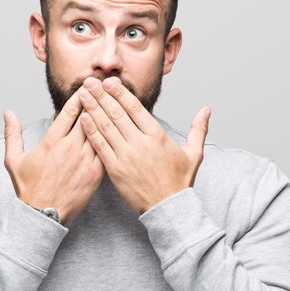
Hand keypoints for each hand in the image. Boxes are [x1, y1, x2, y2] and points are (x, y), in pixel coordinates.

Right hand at [4, 91, 103, 223]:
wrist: (43, 216)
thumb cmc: (28, 188)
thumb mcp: (13, 160)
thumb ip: (12, 134)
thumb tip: (8, 113)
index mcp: (51, 142)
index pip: (69, 111)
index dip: (80, 96)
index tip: (86, 86)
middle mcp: (69, 148)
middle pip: (88, 117)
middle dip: (95, 100)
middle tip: (103, 87)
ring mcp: (84, 161)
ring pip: (100, 132)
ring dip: (106, 117)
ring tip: (113, 103)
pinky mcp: (95, 173)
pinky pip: (105, 150)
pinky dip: (110, 138)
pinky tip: (116, 130)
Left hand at [78, 77, 210, 213]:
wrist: (168, 208)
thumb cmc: (180, 181)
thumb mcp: (194, 153)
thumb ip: (198, 129)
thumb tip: (207, 109)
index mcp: (157, 136)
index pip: (135, 108)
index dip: (121, 93)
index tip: (110, 82)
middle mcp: (140, 143)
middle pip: (117, 113)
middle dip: (101, 95)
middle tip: (89, 81)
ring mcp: (126, 156)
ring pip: (106, 126)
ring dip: (92, 108)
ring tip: (82, 93)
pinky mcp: (115, 170)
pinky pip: (100, 146)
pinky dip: (91, 130)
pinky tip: (82, 117)